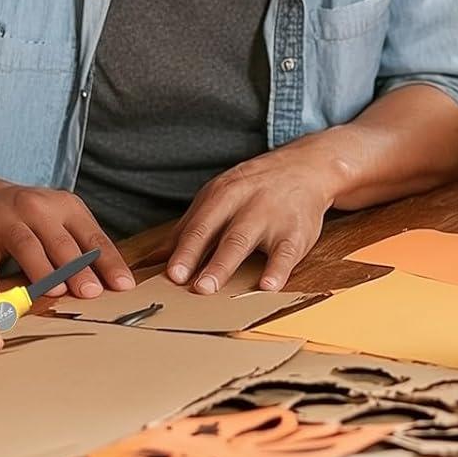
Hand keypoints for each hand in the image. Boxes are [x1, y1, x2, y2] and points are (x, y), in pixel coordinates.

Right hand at [0, 180, 132, 297]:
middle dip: (77, 268)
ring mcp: (5, 219)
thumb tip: (117, 285)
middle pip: (60, 242)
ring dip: (41, 269)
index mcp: (65, 207)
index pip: (92, 237)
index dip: (108, 262)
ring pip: (26, 245)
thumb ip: (84, 248)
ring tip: (54, 291)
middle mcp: (36, 208)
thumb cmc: (33, 220)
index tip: (123, 286)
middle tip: (90, 292)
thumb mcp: (62, 223)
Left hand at [166, 144, 337, 293]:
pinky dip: (277, 269)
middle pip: (216, 232)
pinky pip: (286, 252)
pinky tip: (267, 286)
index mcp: (221, 195)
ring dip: (224, 264)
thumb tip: (152, 258)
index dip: (182, 249)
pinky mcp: (296, 232)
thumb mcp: (219, 198)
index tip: (168, 272)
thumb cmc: (253, 189)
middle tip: (181, 281)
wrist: (305, 168)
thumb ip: (188, 228)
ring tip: (208, 288)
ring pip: (244, 241)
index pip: (197, 225)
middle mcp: (244, 203)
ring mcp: (271, 216)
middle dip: (197, 256)